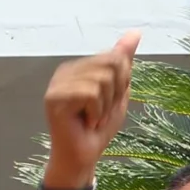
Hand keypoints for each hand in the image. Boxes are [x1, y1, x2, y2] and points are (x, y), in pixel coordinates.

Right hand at [43, 30, 139, 184]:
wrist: (84, 157)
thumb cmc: (99, 127)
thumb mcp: (118, 90)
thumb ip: (123, 61)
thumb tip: (135, 32)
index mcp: (78, 68)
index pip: (115, 57)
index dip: (121, 82)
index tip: (107, 102)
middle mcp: (64, 72)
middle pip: (110, 64)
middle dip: (114, 92)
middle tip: (99, 112)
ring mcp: (57, 85)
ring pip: (101, 80)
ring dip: (105, 106)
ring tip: (92, 118)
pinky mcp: (54, 98)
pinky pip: (90, 94)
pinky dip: (95, 112)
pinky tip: (85, 123)